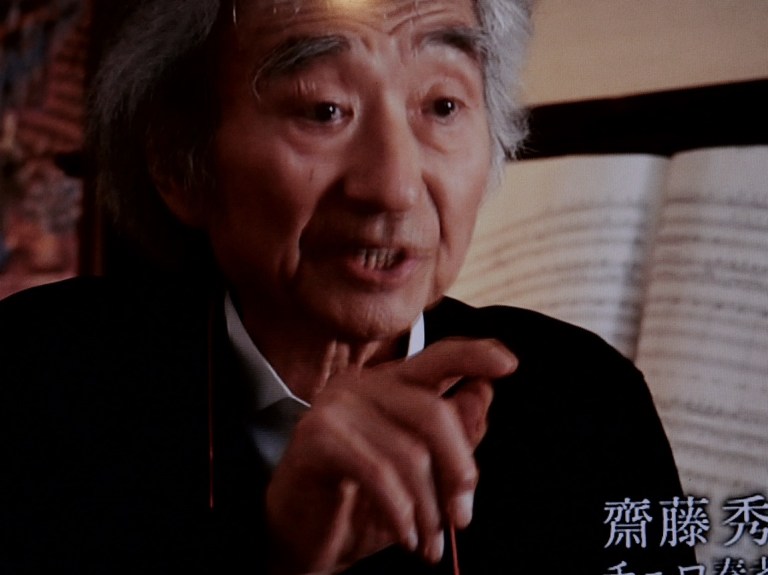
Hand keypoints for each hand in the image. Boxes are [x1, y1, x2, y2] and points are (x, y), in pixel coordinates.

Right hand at [265, 338, 517, 573]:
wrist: (301, 539)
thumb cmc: (362, 503)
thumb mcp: (420, 475)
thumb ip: (452, 435)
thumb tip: (482, 396)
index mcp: (389, 385)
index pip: (438, 357)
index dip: (474, 357)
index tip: (509, 365)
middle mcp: (362, 384)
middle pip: (433, 412)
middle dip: (459, 471)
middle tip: (462, 517)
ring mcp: (336, 406)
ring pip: (410, 452)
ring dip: (429, 508)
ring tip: (430, 541)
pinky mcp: (317, 437)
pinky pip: (379, 473)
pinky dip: (401, 513)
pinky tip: (407, 536)